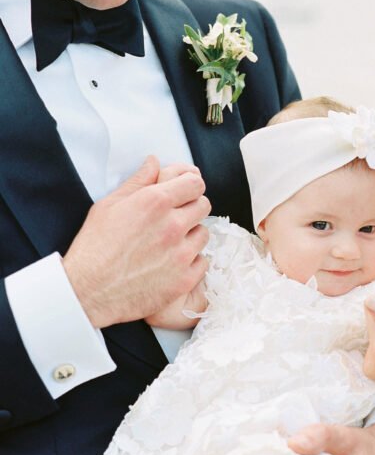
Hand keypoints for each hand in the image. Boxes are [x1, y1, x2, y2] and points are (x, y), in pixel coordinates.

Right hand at [63, 156, 210, 327]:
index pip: (195, 183)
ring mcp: (181, 254)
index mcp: (155, 202)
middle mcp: (173, 226)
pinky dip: (191, 262)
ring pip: (204, 234)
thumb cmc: (94, 248)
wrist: (89, 292)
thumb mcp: (109, 206)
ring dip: (191, 235)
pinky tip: (172, 264)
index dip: (189, 186)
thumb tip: (153, 162)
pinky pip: (202, 262)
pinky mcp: (184, 279)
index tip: (183, 193)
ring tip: (171, 243)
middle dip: (191, 208)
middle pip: (203, 206)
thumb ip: (137, 182)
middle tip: (175, 218)